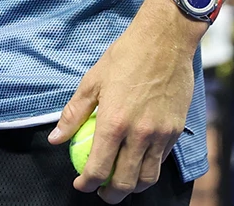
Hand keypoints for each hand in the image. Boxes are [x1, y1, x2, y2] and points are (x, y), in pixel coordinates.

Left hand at [47, 0, 202, 201]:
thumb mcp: (91, 82)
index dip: (87, 182)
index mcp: (114, 122)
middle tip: (101, 194)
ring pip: (148, 176)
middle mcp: (140, 134)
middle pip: (126, 181)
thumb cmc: (124, 58)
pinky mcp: (176, 130)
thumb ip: (73, 114)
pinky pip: (161, 159)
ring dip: (133, 187)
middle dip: (111, 195)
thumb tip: (56, 138)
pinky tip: (138, 164)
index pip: (99, 167)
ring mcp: (161, 134)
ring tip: (120, 185)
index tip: (80, 185)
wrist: (164, 43)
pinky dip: (149, 168)